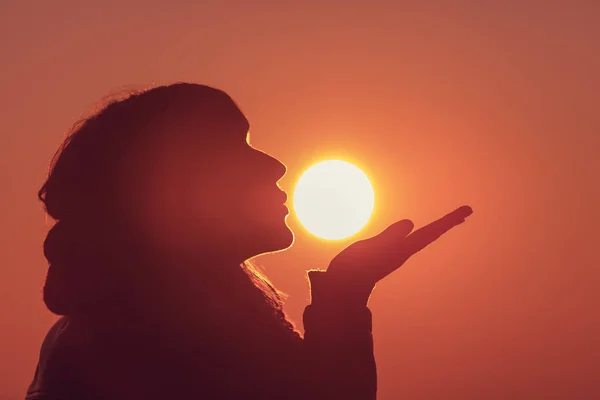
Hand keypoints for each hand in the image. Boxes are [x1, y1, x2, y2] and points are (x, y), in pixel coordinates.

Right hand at [326, 206, 472, 284]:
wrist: (342, 288)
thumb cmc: (354, 269)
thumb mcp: (372, 250)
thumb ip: (390, 237)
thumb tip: (410, 224)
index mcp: (403, 249)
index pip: (431, 232)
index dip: (448, 220)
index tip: (467, 211)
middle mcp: (403, 251)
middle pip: (431, 234)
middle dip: (448, 222)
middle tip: (467, 212)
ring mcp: (394, 253)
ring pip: (421, 237)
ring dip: (436, 228)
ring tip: (450, 221)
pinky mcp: (383, 254)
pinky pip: (405, 240)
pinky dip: (415, 232)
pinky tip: (412, 232)